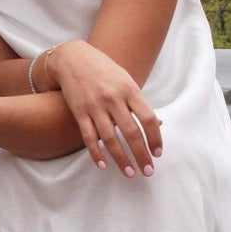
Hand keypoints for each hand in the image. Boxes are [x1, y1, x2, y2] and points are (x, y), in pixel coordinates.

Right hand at [48, 40, 162, 176]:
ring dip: (121, 159)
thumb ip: (139, 102)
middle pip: (131, 132)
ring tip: (129, 173)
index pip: (148, 118)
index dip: (155, 138)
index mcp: (129, 89)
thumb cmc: (103, 70)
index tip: (157, 153)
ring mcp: (95, 106)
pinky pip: (89, 137)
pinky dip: (96, 153)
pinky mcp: (79, 112)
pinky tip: (103, 165)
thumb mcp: (125, 80)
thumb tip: (157, 124)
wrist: (73, 58)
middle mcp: (113, 98)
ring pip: (110, 139)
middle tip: (148, 171)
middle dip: (141, 155)